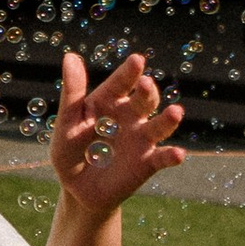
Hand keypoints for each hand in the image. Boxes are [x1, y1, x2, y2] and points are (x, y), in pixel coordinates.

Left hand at [50, 47, 183, 214]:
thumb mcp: (67, 123)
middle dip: (147, 92)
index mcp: (109, 101)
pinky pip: (162, 157)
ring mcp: (142, 138)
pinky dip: (171, 156)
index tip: (136, 60)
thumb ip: (72, 93)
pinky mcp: (149, 162)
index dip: (128, 72)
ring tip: (176, 112)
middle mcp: (130, 116)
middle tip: (145, 84)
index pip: (120, 83)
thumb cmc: (69, 150)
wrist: (77, 189)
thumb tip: (70, 56)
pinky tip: (177, 154)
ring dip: (168, 119)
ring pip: (159, 126)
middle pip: (144, 100)